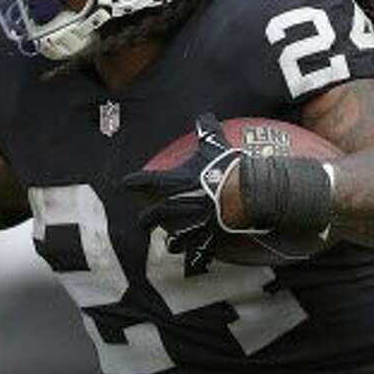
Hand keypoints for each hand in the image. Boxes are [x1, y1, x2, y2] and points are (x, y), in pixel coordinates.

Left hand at [122, 113, 246, 271]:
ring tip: (170, 243)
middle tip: (142, 221)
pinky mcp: (209, 237)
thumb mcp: (215, 145)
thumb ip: (207, 130)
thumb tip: (204, 114)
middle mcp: (180, 205)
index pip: (147, 181)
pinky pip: (200, 251)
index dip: (134, 182)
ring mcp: (194, 224)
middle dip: (146, 219)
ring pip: (174, 239)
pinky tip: (196, 258)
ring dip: (171, 242)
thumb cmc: (229, 166)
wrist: (249, 191)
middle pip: (154, 215)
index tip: (124, 184)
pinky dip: (198, 255)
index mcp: (177, 182)